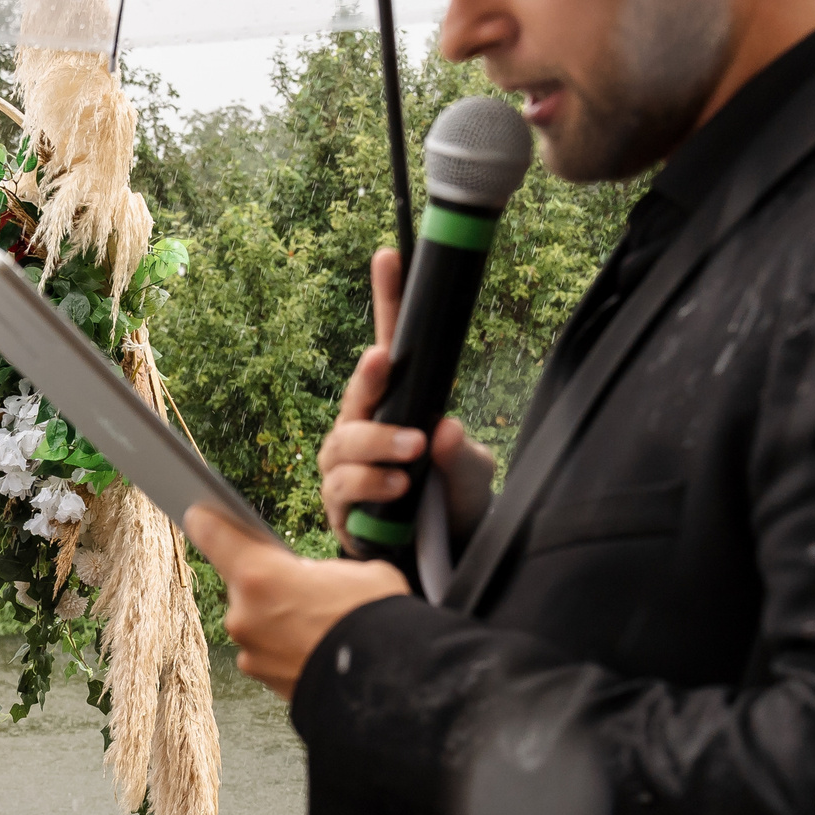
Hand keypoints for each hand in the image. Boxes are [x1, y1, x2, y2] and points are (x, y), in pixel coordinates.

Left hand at [183, 507, 406, 699]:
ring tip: (320, 623)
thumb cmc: (376, 621)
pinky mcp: (260, 678)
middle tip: (307, 588)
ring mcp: (249, 651)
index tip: (202, 512)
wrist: (387, 685)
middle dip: (270, 582)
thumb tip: (310, 579)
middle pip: (243, 583)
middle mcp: (243, 614)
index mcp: (260, 575)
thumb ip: (317, 570)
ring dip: (278, 618)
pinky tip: (315, 646)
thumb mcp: (355, 572)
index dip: (209, 520)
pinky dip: (284, 647)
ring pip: (256, 620)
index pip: (213, 534)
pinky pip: (267, 651)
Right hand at [318, 247, 497, 547]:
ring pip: (344, 443)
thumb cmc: (454, 501)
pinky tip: (397, 487)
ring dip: (376, 443)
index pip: (391, 348)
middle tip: (383, 361)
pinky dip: (369, 485)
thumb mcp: (474, 473)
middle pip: (356, 396)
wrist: (446, 557)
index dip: (388, 301)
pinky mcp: (340, 507)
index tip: (390, 257)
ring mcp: (347, 468)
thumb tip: (445, 429)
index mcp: (397, 406)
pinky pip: (342, 489)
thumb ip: (462, 454)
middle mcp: (364, 430)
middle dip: (367, 379)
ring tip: (410, 453)